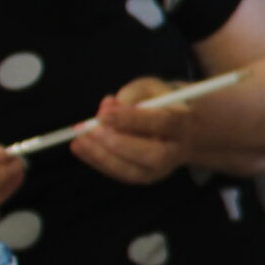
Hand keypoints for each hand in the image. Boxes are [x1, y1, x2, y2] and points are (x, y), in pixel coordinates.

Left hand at [70, 79, 191, 186]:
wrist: (185, 129)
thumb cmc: (164, 103)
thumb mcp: (152, 88)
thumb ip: (131, 94)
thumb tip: (104, 111)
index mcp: (185, 122)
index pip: (163, 123)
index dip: (133, 119)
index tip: (104, 113)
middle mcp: (179, 150)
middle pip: (154, 155)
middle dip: (119, 144)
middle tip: (92, 131)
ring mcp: (164, 168)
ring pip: (135, 171)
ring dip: (103, 156)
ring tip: (79, 139)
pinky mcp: (147, 176)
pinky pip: (122, 174)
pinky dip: (99, 161)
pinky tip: (81, 147)